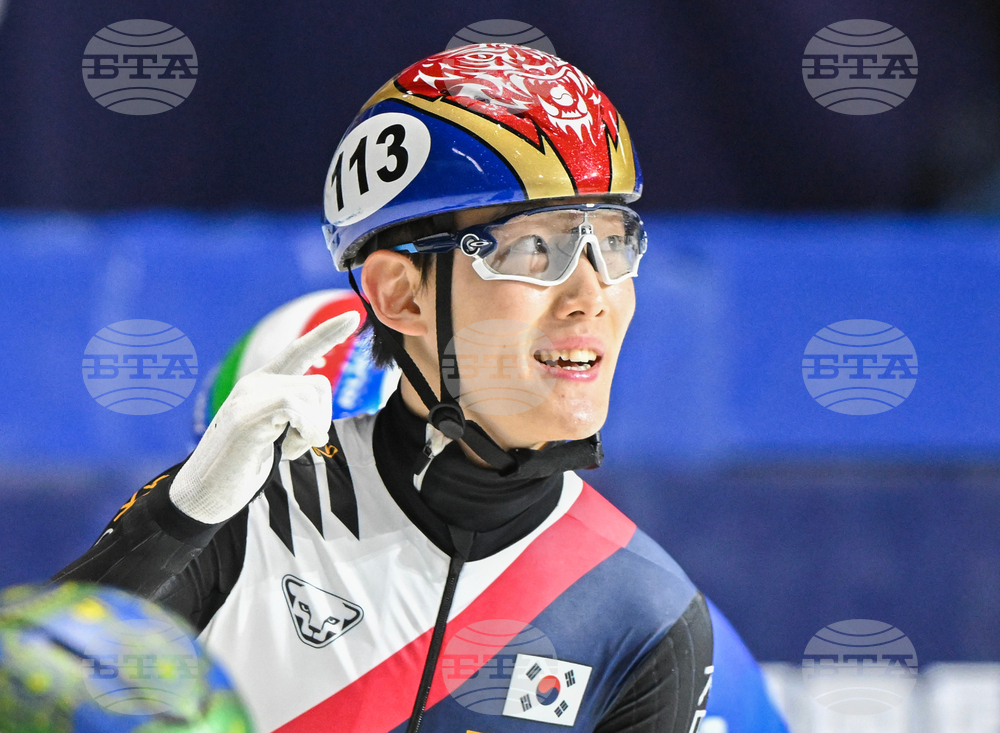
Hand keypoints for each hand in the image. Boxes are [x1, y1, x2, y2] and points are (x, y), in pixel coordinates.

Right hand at [169, 311, 360, 523]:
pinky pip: (295, 408)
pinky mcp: (245, 417)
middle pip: (319, 385)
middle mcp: (254, 383)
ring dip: (310, 432)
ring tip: (282, 449)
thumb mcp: (273, 434)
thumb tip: (319, 413)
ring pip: (310, 396)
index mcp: (262, 384)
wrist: (203, 494)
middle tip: (294, 444)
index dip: (327, 334)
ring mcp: (247, 397)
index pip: (299, 350)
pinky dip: (302, 432)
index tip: (354, 315)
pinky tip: (281, 450)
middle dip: (321, 420)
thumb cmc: (242, 467)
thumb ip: (293, 415)